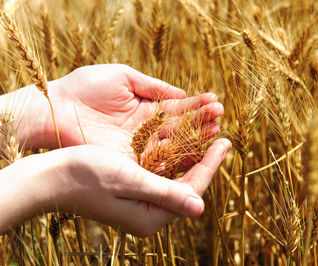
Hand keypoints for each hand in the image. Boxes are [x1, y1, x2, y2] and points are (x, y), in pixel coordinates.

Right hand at [0, 139, 230, 235]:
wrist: (53, 177)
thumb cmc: (87, 176)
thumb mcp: (130, 181)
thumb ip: (166, 194)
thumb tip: (200, 208)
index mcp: (151, 217)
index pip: (192, 190)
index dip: (211, 165)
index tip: (226, 143)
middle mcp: (149, 214)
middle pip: (188, 185)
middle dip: (206, 161)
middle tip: (222, 138)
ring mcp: (141, 204)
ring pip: (176, 178)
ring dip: (192, 157)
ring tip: (208, 137)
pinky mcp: (133, 192)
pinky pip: (162, 175)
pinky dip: (174, 159)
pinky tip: (183, 144)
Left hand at [13, 64, 222, 153]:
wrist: (55, 109)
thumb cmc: (85, 87)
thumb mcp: (122, 76)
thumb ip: (152, 85)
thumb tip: (181, 93)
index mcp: (144, 108)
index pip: (176, 108)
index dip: (196, 105)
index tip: (215, 101)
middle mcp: (146, 129)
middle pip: (179, 127)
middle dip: (201, 121)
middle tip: (221, 117)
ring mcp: (139, 146)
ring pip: (173, 143)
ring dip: (195, 137)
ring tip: (216, 130)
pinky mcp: (131, 161)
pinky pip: (158, 159)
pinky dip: (177, 155)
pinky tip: (195, 150)